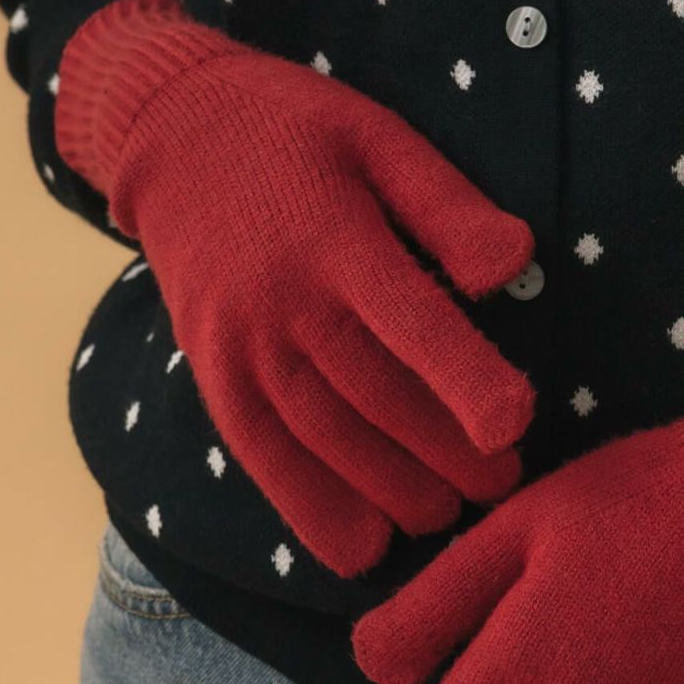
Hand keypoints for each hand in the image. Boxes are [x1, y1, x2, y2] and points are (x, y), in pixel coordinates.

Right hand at [56, 0, 534, 574]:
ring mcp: (241, 345)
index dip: (465, 378)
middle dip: (447, 452)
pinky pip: (261, 455)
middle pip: (376, 396)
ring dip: (393, 489)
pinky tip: (361, 551)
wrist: (168, 132)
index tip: (515, 423)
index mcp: (337, 239)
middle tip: (504, 483)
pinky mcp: (213, 374)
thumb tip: (515, 263)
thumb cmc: (298, 134)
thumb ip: (446, 205)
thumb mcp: (379, 136)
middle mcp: (285, 302)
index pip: (409, 321)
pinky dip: (310, 509)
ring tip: (449, 515)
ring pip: (326, 438)